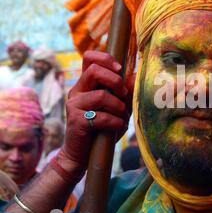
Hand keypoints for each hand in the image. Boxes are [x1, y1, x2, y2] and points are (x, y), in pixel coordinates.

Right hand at [58, 51, 134, 175]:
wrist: (83, 155)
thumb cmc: (103, 129)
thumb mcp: (117, 108)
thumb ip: (125, 92)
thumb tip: (137, 75)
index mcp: (86, 84)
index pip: (89, 58)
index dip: (106, 58)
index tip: (120, 69)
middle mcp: (77, 91)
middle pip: (94, 71)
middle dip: (115, 81)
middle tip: (124, 94)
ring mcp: (74, 105)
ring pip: (101, 95)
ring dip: (118, 106)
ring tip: (122, 116)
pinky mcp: (76, 121)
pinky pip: (101, 116)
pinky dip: (115, 122)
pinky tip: (118, 127)